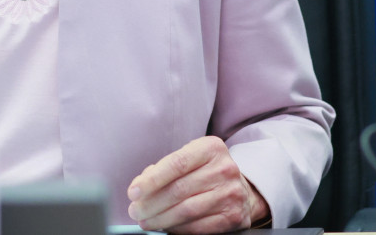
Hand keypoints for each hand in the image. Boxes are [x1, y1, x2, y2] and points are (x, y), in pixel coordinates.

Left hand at [127, 136, 270, 232]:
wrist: (241, 188)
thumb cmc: (206, 171)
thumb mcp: (190, 159)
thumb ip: (164, 168)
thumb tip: (139, 187)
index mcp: (211, 148)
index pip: (176, 164)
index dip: (152, 180)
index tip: (134, 191)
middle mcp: (224, 169)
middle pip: (179, 189)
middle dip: (151, 203)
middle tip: (135, 211)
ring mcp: (231, 194)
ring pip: (187, 210)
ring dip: (161, 219)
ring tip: (145, 221)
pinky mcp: (234, 217)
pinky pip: (199, 226)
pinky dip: (178, 229)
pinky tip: (165, 227)